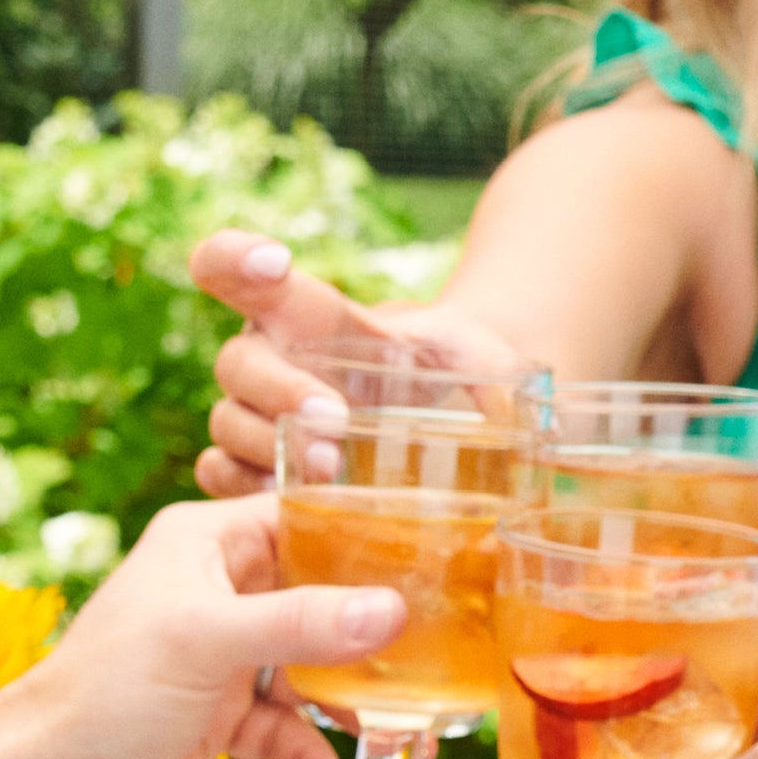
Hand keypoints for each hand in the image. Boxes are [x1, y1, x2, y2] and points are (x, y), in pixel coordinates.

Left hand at [0, 499, 403, 758]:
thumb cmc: (107, 693)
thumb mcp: (208, 641)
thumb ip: (302, 622)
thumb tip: (390, 610)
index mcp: (205, 545)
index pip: (299, 518)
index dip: (360, 534)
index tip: (429, 552)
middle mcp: (216, 593)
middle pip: (316, 596)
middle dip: (364, 629)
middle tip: (427, 647)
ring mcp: (220, 659)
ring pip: (308, 667)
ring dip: (342, 701)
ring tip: (386, 728)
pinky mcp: (220, 719)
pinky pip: (285, 727)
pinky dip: (306, 751)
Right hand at [186, 234, 535, 494]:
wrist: (454, 422)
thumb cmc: (461, 376)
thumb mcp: (484, 359)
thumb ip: (501, 373)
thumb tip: (537, 424)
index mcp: (310, 318)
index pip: (238, 269)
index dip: (234, 258)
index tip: (271, 264)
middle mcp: (274, 362)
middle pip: (238, 362)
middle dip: (278, 387)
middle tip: (333, 416)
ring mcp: (260, 419)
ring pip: (227, 422)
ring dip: (264, 444)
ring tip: (326, 469)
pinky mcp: (258, 473)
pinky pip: (220, 477)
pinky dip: (241, 488)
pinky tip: (280, 500)